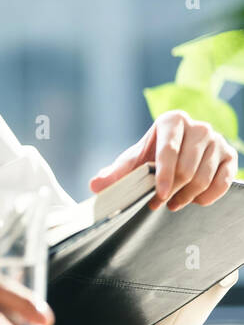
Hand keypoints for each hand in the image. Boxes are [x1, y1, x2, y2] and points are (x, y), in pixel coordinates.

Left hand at [89, 110, 239, 211]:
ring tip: (173, 203)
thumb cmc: (151, 156)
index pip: (169, 150)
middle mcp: (198, 127)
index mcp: (172, 120)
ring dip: (187, 197)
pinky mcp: (229, 156)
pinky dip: (208, 196)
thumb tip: (95, 185)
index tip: (159, 195)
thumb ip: (115, 172)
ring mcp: (217, 140)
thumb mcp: (132, 161)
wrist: (175, 154)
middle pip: (187, 168)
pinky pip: (223, 182)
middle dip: (172, 190)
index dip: (163, 176)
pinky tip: (195, 200)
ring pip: (203, 177)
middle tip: (160, 203)